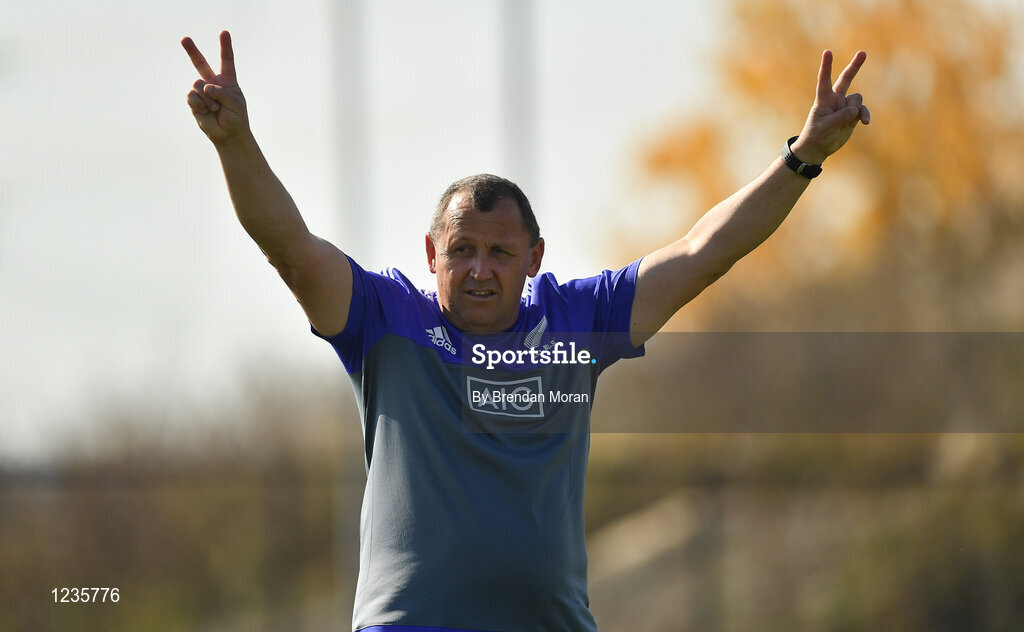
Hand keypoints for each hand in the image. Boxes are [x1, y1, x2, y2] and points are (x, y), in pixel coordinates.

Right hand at [181, 31, 248, 145]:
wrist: (229, 135)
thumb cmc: (236, 118)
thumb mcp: (236, 102)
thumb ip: (222, 92)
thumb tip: (205, 87)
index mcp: (227, 80)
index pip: (226, 61)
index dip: (225, 46)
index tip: (224, 32)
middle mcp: (213, 83)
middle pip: (201, 64)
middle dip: (192, 51)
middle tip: (184, 39)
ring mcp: (202, 92)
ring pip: (197, 83)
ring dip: (208, 98)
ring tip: (215, 108)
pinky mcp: (193, 102)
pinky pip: (192, 96)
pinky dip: (200, 104)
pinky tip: (207, 111)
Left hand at [792, 50, 870, 164]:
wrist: (819, 148)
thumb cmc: (816, 136)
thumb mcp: (825, 127)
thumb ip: (840, 117)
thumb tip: (855, 110)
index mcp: (823, 100)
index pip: (824, 80)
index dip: (826, 67)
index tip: (827, 52)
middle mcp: (835, 99)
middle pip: (846, 79)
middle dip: (855, 66)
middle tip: (863, 52)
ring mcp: (845, 106)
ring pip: (857, 99)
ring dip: (856, 109)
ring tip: (851, 119)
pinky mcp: (853, 115)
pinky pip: (863, 110)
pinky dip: (865, 115)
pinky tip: (865, 122)